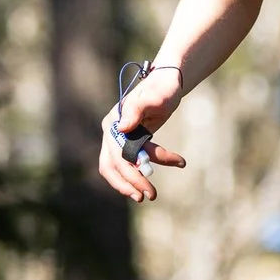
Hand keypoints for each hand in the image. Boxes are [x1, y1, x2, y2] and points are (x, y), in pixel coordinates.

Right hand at [96, 65, 188, 203]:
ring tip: (147, 196)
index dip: (133, 169)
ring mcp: (117, 138)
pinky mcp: (127, 143)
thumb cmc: (163, 88)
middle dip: (131, 182)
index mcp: (114, 121)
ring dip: (129, 184)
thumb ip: (138, 109)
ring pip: (115, 169)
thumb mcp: (155, 97)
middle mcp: (111, 131)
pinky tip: (148, 183)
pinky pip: (127, 165)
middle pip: (113, 165)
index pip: (119, 153)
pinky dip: (136, 176)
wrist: (167, 83)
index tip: (158, 172)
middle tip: (151, 195)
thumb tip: (122, 127)